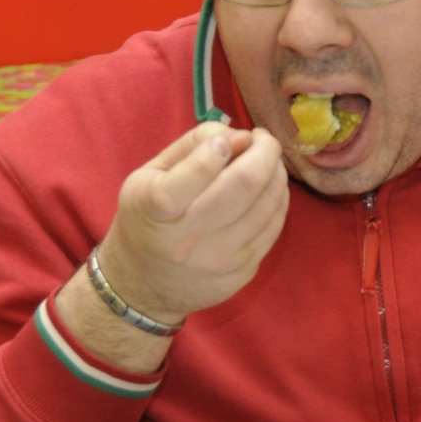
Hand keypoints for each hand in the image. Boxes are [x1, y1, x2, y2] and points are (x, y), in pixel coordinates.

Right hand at [98, 123, 288, 322]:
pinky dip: (278, 198)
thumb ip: (191, 146)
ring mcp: (219, 259)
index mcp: (155, 209)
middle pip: (245, 183)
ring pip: (268, 203)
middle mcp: (187, 239)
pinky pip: (274, 226)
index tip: (226, 137)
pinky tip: (269, 187)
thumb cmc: (146, 220)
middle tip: (262, 139)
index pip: (197, 171)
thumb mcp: (149, 175)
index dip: (221, 144)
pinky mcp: (243, 272)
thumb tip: (241, 136)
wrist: (143, 286)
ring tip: (267, 160)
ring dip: (276, 172)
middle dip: (265, 150)